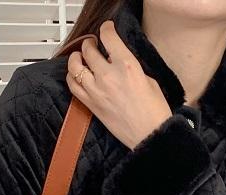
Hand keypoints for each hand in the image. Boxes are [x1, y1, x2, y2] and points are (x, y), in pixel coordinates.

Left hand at [67, 24, 170, 148]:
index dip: (106, 29)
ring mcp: (97, 91)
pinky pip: (73, 86)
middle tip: (91, 44)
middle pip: (88, 50)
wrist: (150, 135)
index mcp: (126, 65)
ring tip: (79, 57)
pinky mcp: (92, 105)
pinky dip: (72, 77)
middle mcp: (108, 75)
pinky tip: (76, 75)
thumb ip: (129, 66)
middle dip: (89, 43)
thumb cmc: (154, 111)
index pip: (108, 37)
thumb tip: (118, 61)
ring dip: (76, 58)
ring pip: (75, 66)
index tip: (106, 29)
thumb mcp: (147, 78)